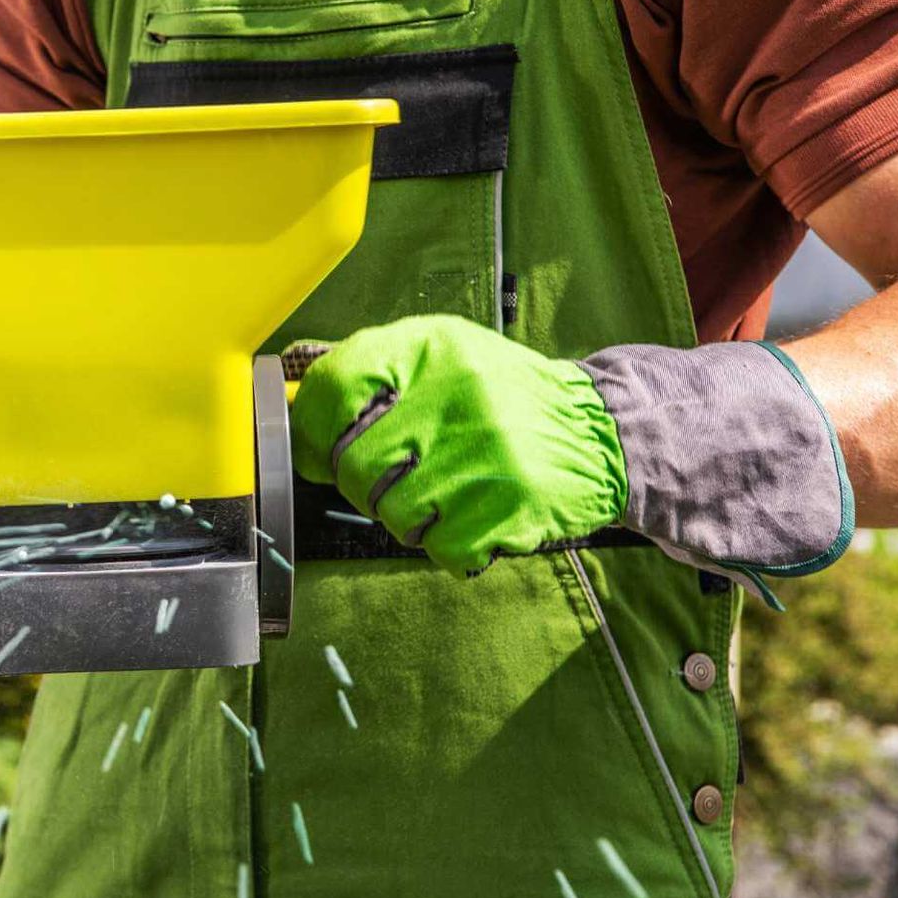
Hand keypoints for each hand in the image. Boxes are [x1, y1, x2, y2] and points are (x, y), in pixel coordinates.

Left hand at [288, 315, 628, 573]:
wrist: (599, 431)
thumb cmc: (501, 398)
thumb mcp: (442, 359)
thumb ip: (371, 378)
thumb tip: (298, 429)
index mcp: (434, 349)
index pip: (338, 387)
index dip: (315, 430)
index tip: (320, 450)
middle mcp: (459, 396)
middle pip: (356, 465)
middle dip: (364, 484)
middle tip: (394, 478)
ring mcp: (487, 455)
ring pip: (393, 514)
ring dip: (407, 518)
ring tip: (441, 495)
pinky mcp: (512, 507)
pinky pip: (440, 548)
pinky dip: (449, 545)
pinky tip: (473, 517)